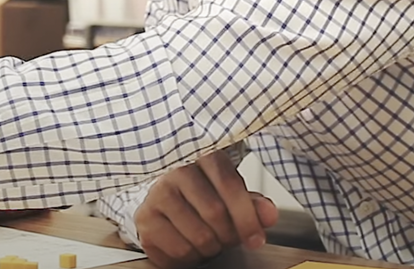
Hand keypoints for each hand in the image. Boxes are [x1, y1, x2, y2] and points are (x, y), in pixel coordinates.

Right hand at [134, 151, 278, 268]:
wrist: (165, 204)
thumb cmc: (202, 197)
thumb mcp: (231, 194)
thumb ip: (253, 204)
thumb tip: (269, 214)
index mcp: (202, 156)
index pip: (229, 184)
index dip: (247, 217)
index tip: (256, 239)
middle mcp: (175, 170)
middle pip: (215, 213)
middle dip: (229, 235)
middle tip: (228, 238)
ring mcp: (157, 194)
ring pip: (199, 236)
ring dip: (211, 248)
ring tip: (207, 239)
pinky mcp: (145, 218)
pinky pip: (180, 251)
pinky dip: (191, 257)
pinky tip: (189, 243)